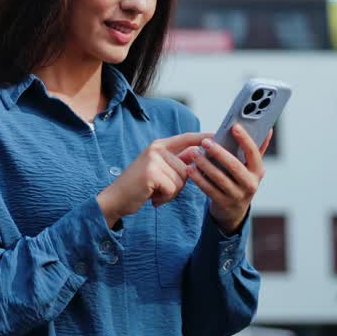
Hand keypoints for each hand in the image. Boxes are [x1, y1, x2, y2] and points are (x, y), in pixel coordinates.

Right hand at [96, 131, 210, 226]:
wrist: (116, 199)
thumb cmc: (140, 186)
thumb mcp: (158, 169)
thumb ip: (177, 162)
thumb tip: (199, 155)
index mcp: (160, 145)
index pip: (188, 138)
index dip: (204, 138)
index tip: (220, 136)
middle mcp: (157, 148)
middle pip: (188, 168)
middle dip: (178, 184)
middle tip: (160, 188)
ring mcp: (153, 159)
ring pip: (181, 181)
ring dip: (171, 192)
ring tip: (155, 191)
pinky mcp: (152, 173)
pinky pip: (173, 189)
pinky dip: (165, 198)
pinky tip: (152, 196)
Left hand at [179, 123, 273, 232]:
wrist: (234, 211)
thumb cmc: (241, 180)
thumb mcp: (251, 168)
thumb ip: (257, 149)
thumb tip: (268, 130)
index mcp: (258, 171)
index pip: (253, 153)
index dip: (245, 139)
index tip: (234, 126)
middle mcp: (250, 184)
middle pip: (234, 166)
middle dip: (219, 152)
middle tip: (205, 142)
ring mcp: (237, 196)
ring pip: (220, 178)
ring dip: (205, 164)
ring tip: (194, 153)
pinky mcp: (223, 203)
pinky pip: (209, 189)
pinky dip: (199, 178)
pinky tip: (190, 168)